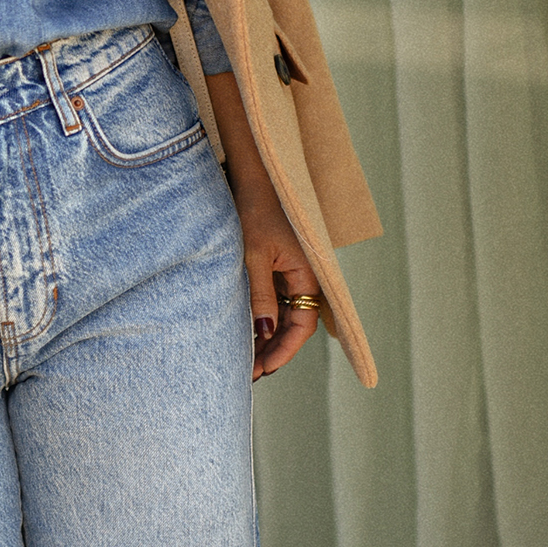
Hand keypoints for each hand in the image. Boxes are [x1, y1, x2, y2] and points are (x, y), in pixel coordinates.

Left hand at [204, 71, 321, 381]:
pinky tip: (241, 330)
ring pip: (282, 313)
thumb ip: (258, 295)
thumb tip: (262, 334)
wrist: (252, 172)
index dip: (282, 351)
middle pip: (293, 323)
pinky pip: (272, 298)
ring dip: (265, 335)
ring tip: (242, 358)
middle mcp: (302, 274)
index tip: (260, 371)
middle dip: (272, 350)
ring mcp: (289, 269)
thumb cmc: (253, 207)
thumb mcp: (251, 255)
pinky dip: (259, 315)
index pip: (302, 324)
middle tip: (246, 374)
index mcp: (306, 272)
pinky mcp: (274, 262)